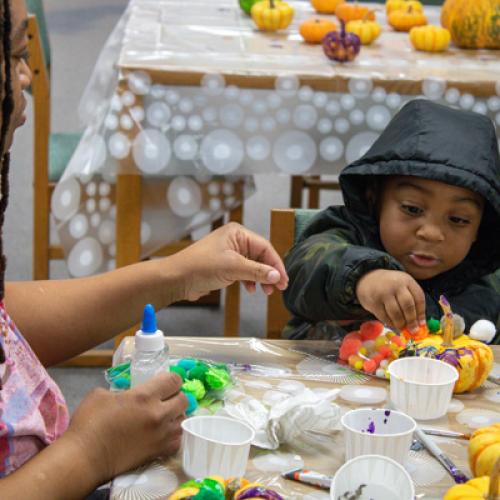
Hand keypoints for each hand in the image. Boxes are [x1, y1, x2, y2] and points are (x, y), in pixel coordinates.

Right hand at [65, 372, 186, 482]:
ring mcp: (161, 435)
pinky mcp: (158, 452)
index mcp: (145, 396)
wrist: (84, 458)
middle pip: (183, 399)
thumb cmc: (89, 423)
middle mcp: (158, 414)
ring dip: (175, 415)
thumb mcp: (102, 394)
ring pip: (183, 419)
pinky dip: (173, 434)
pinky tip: (162, 432)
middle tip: (164, 399)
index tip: (163, 382)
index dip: (170, 379)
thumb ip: (123, 391)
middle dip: (175, 396)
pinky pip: (178, 440)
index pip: (174, 380)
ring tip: (163, 416)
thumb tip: (129, 394)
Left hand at [169, 222, 287, 300]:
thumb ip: (257, 271)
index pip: (265, 247)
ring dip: (261, 278)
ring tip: (266, 292)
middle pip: (261, 256)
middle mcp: (235, 240)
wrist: (177, 278)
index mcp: (238, 233)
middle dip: (269, 272)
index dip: (276, 264)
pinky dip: (250, 280)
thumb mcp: (233, 268)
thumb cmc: (200, 266)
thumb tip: (276, 275)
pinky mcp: (225, 265)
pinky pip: (244, 271)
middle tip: (279, 287)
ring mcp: (230, 253)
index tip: (283, 280)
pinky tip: (251, 289)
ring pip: (253, 265)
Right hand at [356, 269, 425, 331]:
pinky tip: (392, 323)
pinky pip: (384, 316)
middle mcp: (396, 285)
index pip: (419, 298)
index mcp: (407, 280)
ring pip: (396, 313)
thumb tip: (419, 323)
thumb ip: (412, 300)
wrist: (367, 278)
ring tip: (402, 327)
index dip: (421, 313)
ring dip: (400, 323)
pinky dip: (390, 322)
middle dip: (412, 320)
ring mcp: (383, 293)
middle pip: (408, 305)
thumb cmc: (390, 285)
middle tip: (413, 330)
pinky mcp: (374, 302)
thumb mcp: (403, 286)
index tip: (421, 324)